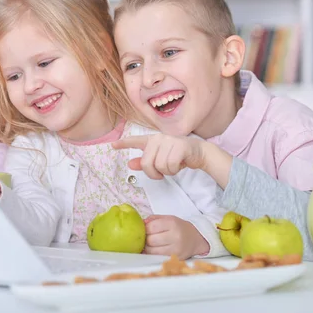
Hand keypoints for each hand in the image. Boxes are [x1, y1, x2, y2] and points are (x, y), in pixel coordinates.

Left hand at [112, 134, 233, 187]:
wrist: (199, 152)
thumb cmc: (178, 156)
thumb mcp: (160, 159)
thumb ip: (145, 161)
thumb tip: (130, 164)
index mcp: (152, 140)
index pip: (135, 141)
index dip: (124, 143)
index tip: (112, 145)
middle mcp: (159, 138)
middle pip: (146, 163)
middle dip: (153, 173)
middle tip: (161, 174)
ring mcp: (169, 140)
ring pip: (159, 166)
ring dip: (167, 172)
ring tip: (173, 166)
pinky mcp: (179, 146)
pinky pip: (170, 165)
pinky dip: (174, 170)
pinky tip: (180, 165)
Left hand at [143, 215, 208, 258]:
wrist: (195, 239)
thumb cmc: (178, 227)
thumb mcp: (168, 218)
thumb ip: (153, 219)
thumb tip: (140, 224)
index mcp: (172, 224)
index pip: (151, 227)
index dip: (144, 229)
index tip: (144, 229)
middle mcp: (175, 237)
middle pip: (151, 240)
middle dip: (145, 239)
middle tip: (146, 238)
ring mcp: (176, 250)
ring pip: (152, 251)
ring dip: (147, 248)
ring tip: (149, 244)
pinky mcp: (176, 259)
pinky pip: (157, 258)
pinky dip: (152, 254)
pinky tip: (153, 250)